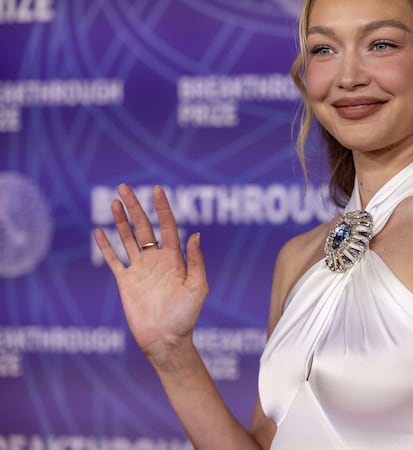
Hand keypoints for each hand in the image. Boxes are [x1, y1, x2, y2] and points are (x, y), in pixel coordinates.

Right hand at [94, 184, 207, 363]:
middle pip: (143, 227)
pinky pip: (113, 260)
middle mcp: (156, 260)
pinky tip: (99, 231)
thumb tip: (195, 235)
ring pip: (127, 239)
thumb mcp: (198, 287)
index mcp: (175, 258)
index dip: (162, 208)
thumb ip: (196, 261)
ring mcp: (140, 270)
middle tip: (124, 187)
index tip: (157, 189)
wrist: (166, 340)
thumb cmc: (186, 316)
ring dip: (120, 220)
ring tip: (114, 202)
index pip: (167, 226)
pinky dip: (105, 246)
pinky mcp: (125, 282)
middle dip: (135, 207)